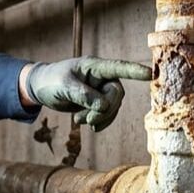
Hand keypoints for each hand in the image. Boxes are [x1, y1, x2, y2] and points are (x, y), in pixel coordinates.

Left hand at [25, 57, 151, 130]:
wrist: (42, 88)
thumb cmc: (51, 80)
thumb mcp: (63, 86)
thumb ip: (82, 94)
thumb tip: (103, 106)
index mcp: (94, 66)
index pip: (118, 68)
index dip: (135, 71)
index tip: (151, 74)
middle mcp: (101, 77)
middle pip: (116, 94)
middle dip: (104, 110)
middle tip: (85, 120)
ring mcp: (101, 89)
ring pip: (113, 106)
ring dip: (99, 117)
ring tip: (78, 121)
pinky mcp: (98, 102)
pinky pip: (108, 113)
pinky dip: (100, 121)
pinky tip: (89, 126)